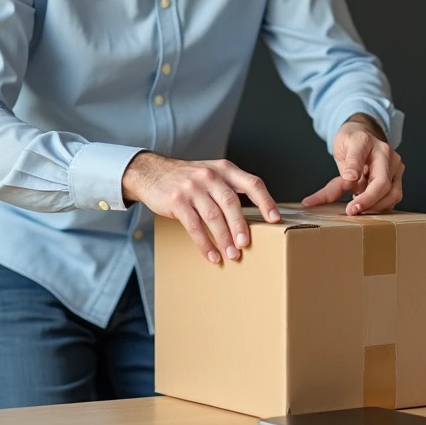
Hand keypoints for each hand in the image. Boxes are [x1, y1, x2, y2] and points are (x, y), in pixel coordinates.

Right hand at [122, 152, 279, 262]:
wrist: (151, 172)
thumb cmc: (187, 178)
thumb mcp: (211, 173)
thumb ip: (230, 188)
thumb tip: (252, 218)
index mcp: (224, 169)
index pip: (252, 183)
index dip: (265, 201)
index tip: (275, 219)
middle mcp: (210, 176)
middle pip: (231, 203)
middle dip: (241, 226)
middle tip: (246, 245)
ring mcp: (192, 187)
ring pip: (213, 216)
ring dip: (224, 239)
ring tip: (232, 255)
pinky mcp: (177, 200)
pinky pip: (194, 226)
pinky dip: (204, 243)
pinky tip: (211, 255)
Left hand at [301, 115, 403, 214]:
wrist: (364, 136)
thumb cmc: (351, 143)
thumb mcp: (339, 151)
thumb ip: (340, 174)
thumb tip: (337, 190)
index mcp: (366, 142)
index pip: (359, 158)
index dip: (353, 172)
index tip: (349, 189)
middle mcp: (386, 153)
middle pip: (383, 183)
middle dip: (368, 201)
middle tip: (351, 211)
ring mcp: (395, 166)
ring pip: (393, 194)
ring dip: (376, 207)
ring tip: (359, 208)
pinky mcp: (398, 178)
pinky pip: (394, 198)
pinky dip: (381, 206)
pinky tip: (369, 206)